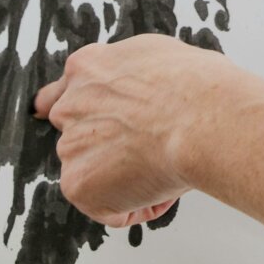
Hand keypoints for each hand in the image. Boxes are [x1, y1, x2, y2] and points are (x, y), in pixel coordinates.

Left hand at [34, 34, 263, 224]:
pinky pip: (109, 208)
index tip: (83, 126)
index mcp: (88, 68)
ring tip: (166, 164)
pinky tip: (163, 185)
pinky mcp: (78, 184)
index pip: (61, 94)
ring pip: (95, 173)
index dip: (80, 115)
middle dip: (107, 148)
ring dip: (125, 178)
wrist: (202, 118)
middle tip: (149, 151)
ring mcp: (71, 145)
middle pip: (77, 136)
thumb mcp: (158, 55)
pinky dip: (137, 208)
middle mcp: (70, 105)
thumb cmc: (197, 88)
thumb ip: (133, 75)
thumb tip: (145, 89)